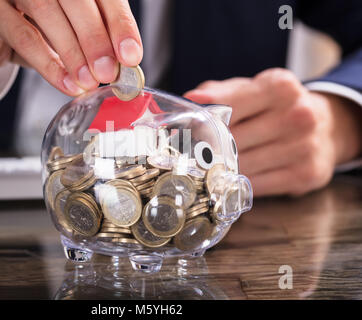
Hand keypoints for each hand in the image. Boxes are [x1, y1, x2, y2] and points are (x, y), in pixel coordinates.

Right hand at [0, 0, 141, 95]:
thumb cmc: (29, 26)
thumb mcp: (65, 32)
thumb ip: (90, 43)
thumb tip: (120, 67)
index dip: (119, 23)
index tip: (131, 55)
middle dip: (97, 38)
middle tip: (108, 71)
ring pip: (47, 12)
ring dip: (73, 51)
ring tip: (88, 80)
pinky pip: (22, 35)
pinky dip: (48, 63)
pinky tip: (66, 83)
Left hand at [184, 68, 361, 196]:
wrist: (326, 126)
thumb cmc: (276, 106)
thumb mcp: (251, 90)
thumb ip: (219, 93)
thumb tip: (190, 101)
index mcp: (279, 87)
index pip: (227, 106)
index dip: (200, 122)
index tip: (182, 131)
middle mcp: (297, 115)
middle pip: (232, 141)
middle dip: (206, 149)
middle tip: (187, 154)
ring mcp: (304, 147)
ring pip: (242, 167)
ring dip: (219, 170)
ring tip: (205, 167)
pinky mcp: (305, 175)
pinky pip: (256, 185)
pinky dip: (238, 184)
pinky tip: (230, 178)